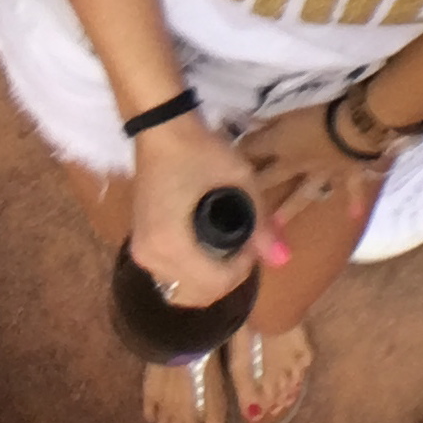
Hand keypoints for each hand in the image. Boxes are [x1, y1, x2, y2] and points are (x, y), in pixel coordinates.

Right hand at [127, 114, 281, 305]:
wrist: (162, 128)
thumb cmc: (201, 150)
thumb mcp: (239, 180)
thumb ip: (261, 224)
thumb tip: (283, 260)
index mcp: (171, 245)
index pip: (214, 284)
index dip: (242, 270)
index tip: (253, 242)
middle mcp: (151, 258)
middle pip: (197, 294)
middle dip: (227, 276)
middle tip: (243, 244)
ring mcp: (141, 254)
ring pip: (183, 289)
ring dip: (210, 276)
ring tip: (228, 244)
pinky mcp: (139, 247)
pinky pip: (170, 275)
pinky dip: (193, 270)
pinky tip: (207, 246)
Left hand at [242, 100, 385, 228]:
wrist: (358, 126)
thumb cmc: (322, 108)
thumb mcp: (292, 103)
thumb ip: (271, 114)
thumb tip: (247, 118)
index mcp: (281, 144)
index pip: (252, 149)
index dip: (238, 152)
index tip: (222, 158)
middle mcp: (296, 164)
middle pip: (270, 178)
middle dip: (254, 190)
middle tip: (237, 208)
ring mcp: (322, 173)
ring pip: (301, 194)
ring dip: (288, 209)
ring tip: (275, 228)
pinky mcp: (349, 173)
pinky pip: (352, 189)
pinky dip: (354, 202)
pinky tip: (354, 216)